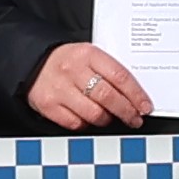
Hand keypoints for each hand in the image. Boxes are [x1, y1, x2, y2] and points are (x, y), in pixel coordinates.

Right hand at [28, 42, 159, 131]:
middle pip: (108, 97)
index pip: (119, 76)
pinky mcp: (48, 105)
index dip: (136, 95)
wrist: (33, 61)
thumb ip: (109, 71)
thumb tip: (135, 96)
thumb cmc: (67, 61)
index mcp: (87, 54)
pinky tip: (89, 118)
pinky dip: (86, 124)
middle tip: (134, 119)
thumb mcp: (88, 56)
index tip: (145, 106)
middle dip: (126, 112)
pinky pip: (76, 124)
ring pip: (94, 114)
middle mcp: (72, 70)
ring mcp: (59, 89)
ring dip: (107, 120)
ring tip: (111, 117)